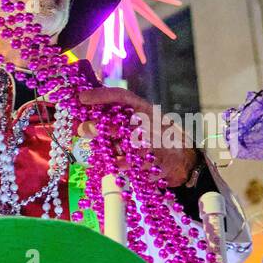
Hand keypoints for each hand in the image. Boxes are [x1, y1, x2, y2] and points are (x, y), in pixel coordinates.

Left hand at [77, 87, 200, 186]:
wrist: (182, 159)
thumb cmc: (156, 136)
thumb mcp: (142, 119)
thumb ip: (119, 115)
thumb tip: (88, 107)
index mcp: (146, 109)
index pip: (122, 97)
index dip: (102, 95)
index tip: (82, 97)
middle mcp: (150, 124)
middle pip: (121, 123)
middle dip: (99, 127)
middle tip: (81, 128)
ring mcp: (154, 146)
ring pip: (125, 147)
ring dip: (106, 150)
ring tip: (94, 151)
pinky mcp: (155, 165)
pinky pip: (132, 167)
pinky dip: (118, 166)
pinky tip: (109, 165)